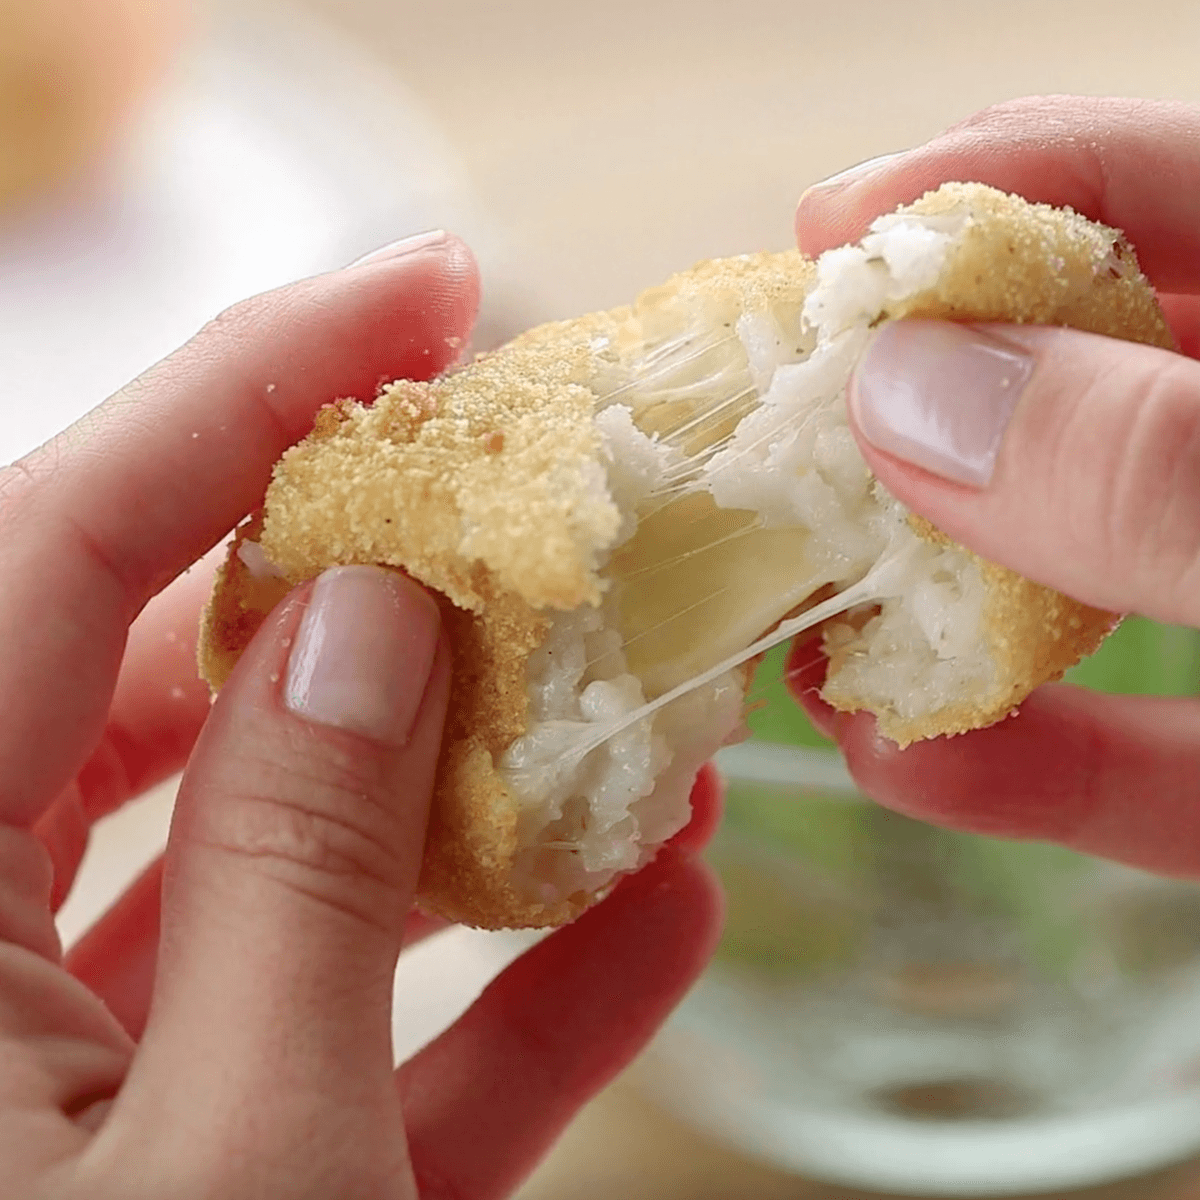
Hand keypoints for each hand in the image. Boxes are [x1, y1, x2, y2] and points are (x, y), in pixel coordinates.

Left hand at [0, 233, 722, 1198]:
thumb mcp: (243, 1166)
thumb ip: (295, 877)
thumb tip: (378, 626)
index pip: (47, 554)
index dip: (237, 394)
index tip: (425, 288)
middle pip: (178, 690)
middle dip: (384, 598)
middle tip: (539, 526)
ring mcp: (102, 1080)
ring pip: (287, 862)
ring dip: (477, 801)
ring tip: (640, 729)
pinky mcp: (227, 1171)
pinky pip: (360, 1041)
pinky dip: (506, 996)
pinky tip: (657, 924)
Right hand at [788, 96, 1199, 877]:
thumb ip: (1166, 468)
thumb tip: (909, 398)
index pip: (1169, 183)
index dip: (992, 181)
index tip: (822, 233)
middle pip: (1082, 387)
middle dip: (918, 412)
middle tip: (768, 442)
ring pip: (1086, 579)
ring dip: (932, 610)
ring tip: (798, 628)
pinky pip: (1141, 756)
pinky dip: (1020, 765)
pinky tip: (899, 765)